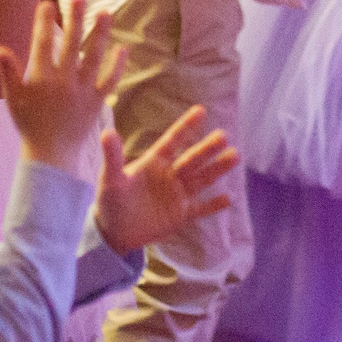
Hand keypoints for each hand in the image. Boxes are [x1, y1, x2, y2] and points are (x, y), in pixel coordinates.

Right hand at [0, 0, 119, 171]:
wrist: (50, 154)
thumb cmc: (28, 124)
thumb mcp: (13, 99)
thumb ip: (7, 72)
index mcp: (41, 79)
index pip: (42, 43)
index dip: (44, 22)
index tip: (47, 2)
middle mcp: (63, 81)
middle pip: (70, 44)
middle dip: (75, 19)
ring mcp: (82, 91)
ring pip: (93, 57)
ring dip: (100, 33)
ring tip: (105, 12)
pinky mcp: (96, 102)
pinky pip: (109, 80)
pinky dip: (117, 65)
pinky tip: (122, 48)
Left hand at [92, 105, 239, 256]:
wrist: (114, 231)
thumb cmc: (110, 200)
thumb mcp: (110, 178)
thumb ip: (113, 157)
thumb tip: (107, 132)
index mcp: (154, 162)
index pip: (172, 141)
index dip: (185, 126)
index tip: (201, 110)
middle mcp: (169, 175)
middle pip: (192, 159)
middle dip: (207, 148)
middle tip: (223, 135)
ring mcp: (177, 195)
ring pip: (201, 179)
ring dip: (217, 169)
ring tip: (234, 156)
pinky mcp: (181, 215)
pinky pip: (200, 209)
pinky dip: (213, 205)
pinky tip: (228, 198)